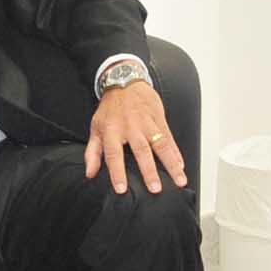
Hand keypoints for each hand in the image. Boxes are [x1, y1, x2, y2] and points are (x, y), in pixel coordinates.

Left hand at [85, 79, 186, 194]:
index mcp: (112, 130)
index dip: (117, 172)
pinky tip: (181, 165)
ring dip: (171, 164)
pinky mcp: (159, 118)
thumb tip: (90, 173)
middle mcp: (131, 127)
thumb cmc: (109, 109)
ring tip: (179, 180)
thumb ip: (92, 152)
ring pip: (161, 145)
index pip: (113, 155)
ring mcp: (147, 122)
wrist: (124, 81)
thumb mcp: (96, 128)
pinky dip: (176, 152)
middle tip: (156, 188)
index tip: (122, 189)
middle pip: (141, 151)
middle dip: (149, 171)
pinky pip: (169, 137)